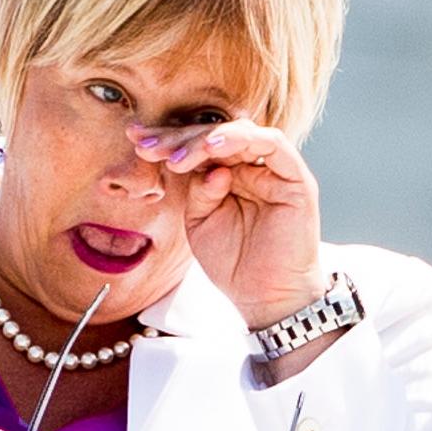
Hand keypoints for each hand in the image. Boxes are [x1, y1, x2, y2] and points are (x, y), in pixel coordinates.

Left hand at [130, 119, 326, 328]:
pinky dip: (241, 139)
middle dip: (178, 138)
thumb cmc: (234, 263)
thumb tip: (202, 165)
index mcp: (228, 174)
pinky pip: (273, 143)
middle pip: (215, 135)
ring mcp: (275, 171)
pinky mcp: (296, 178)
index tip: (135, 140)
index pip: (198, 145)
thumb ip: (196, 190)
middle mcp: (252, 167)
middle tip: (149, 148)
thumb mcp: (199, 222)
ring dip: (204, 139)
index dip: (167, 139)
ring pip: (240, 133)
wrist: (266, 298)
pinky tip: (212, 148)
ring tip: (176, 156)